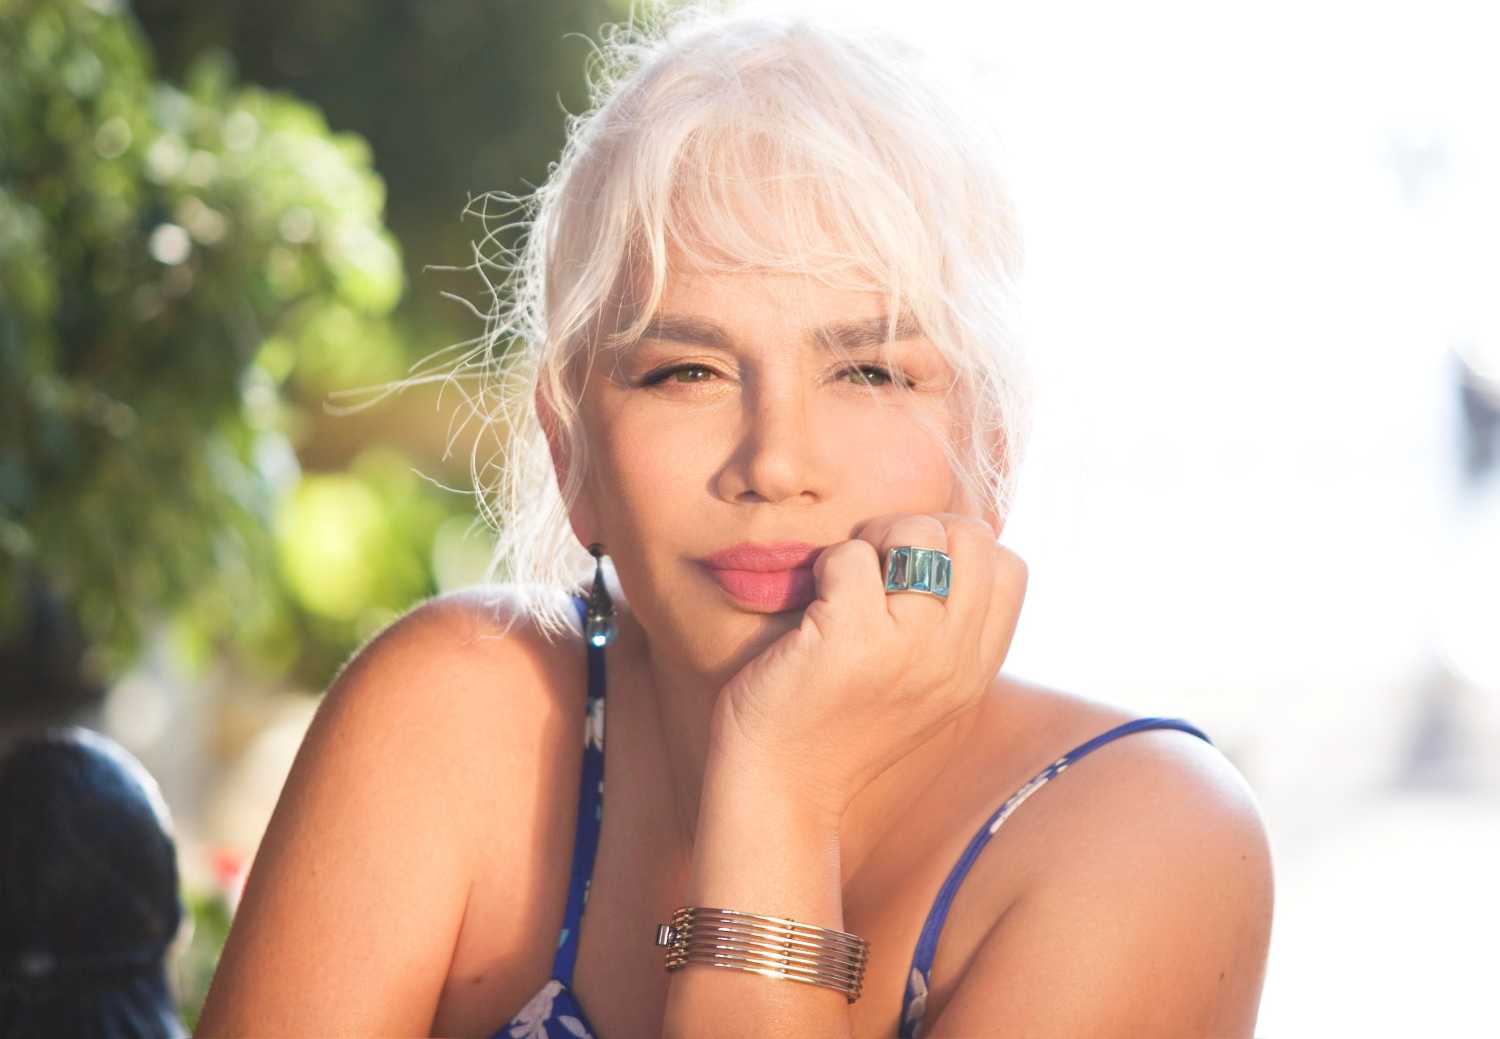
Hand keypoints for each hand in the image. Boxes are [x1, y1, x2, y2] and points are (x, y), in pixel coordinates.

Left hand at [709, 513, 1027, 821]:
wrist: (779, 791)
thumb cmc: (832, 726)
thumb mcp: (917, 688)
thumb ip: (945, 633)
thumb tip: (947, 550)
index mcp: (974, 671)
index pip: (1009, 567)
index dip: (957, 551)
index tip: (909, 578)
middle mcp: (953, 658)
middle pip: (972, 538)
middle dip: (918, 532)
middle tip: (873, 568)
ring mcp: (908, 647)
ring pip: (917, 532)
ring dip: (872, 541)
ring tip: (842, 586)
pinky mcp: (851, 637)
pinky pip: (852, 555)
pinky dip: (826, 566)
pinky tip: (811, 609)